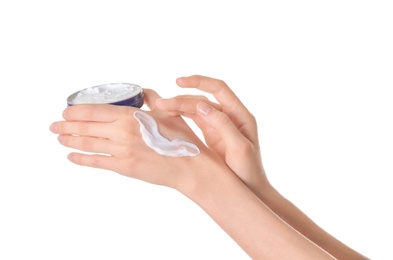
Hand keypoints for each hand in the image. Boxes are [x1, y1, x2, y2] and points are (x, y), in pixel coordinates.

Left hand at [49, 88, 210, 189]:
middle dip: (67, 125)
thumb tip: (142, 92)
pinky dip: (82, 159)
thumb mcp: (168, 112)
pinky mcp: (124, 168)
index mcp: (131, 116)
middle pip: (86, 127)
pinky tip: (72, 156)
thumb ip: (152, 99)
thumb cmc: (182, 139)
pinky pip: (97, 163)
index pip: (95, 111)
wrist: (191, 166)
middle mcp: (122, 133)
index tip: (66, 112)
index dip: (77, 111)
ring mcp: (121, 152)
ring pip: (88, 144)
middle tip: (54, 125)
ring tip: (59, 138)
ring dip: (71, 140)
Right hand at [155, 75, 268, 194]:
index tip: (179, 82)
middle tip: (160, 104)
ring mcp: (220, 125)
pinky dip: (181, 116)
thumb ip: (223, 125)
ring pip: (196, 109)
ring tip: (159, 108)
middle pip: (203, 99)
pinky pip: (194, 120)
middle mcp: (230, 116)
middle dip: (182, 98)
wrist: (250, 190)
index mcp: (240, 115)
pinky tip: (168, 117)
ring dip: (179, 106)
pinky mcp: (211, 134)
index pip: (219, 89)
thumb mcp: (239, 148)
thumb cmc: (248, 171)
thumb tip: (202, 105)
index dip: (199, 82)